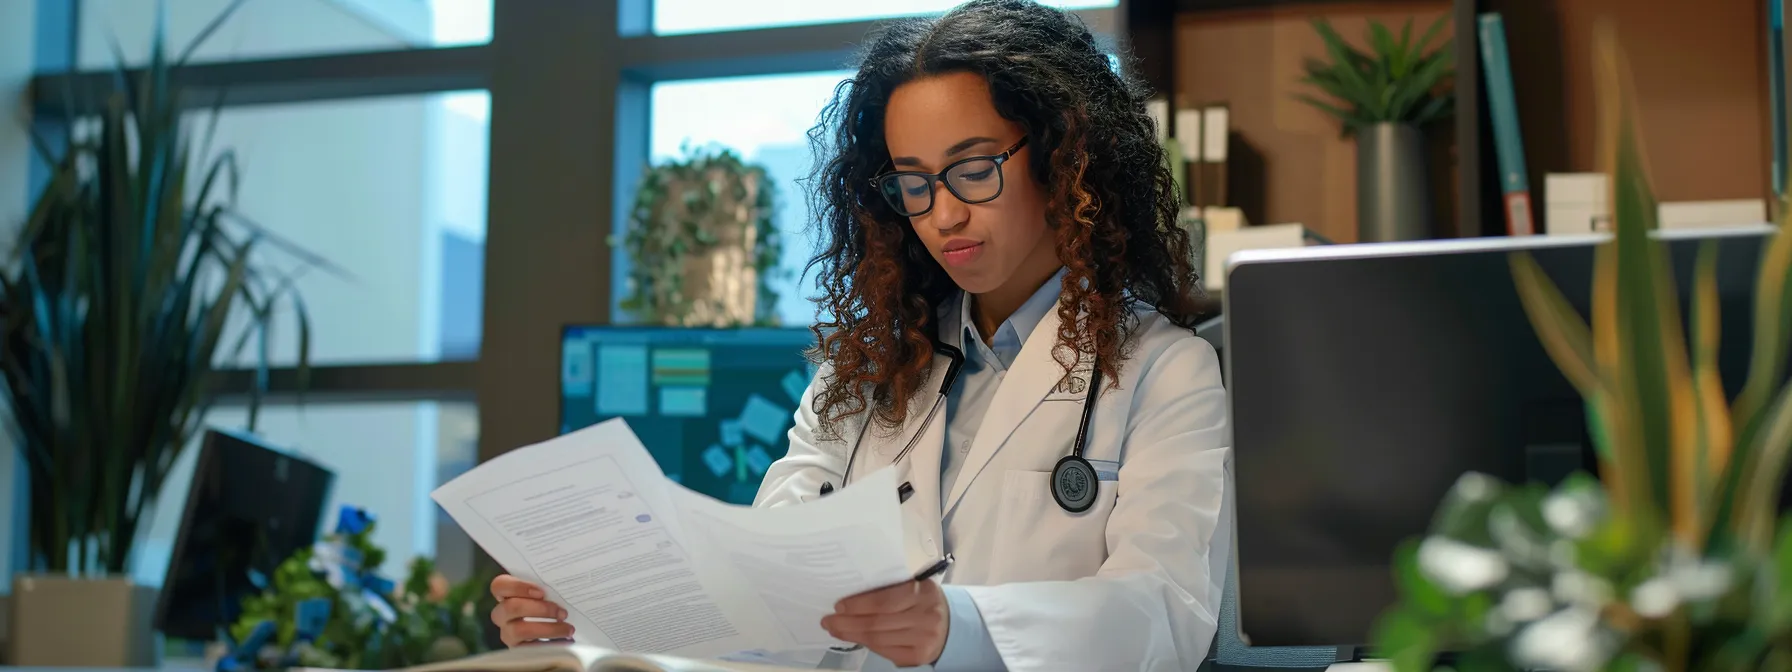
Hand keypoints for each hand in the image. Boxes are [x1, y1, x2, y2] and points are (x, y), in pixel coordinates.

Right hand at [490, 574, 572, 646]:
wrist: (554, 626)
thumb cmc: (550, 602)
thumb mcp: (547, 591)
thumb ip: (548, 586)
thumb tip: (567, 580)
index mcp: (506, 594)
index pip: (499, 586)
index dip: (518, 587)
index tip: (542, 592)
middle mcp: (502, 614)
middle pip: (510, 608)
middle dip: (540, 610)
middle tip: (562, 613)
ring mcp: (507, 632)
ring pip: (518, 630)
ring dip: (547, 629)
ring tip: (567, 629)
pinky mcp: (516, 649)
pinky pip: (528, 649)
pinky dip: (548, 644)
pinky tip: (564, 641)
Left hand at [820, 580, 948, 667]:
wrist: (950, 624)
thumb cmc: (923, 601)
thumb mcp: (913, 587)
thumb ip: (889, 590)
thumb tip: (851, 599)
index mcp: (922, 592)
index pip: (884, 601)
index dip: (858, 605)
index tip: (838, 605)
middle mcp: (925, 616)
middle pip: (877, 623)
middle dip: (847, 623)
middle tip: (828, 621)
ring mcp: (923, 639)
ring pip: (878, 639)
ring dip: (852, 635)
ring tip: (835, 630)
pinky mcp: (918, 657)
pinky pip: (885, 651)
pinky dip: (867, 644)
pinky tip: (855, 638)